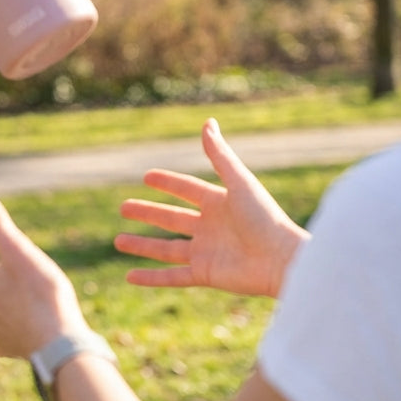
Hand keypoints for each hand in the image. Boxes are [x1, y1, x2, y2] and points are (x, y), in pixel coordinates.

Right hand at [114, 118, 308, 297]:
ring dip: (142, 245)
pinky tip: (129, 276)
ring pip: (166, 248)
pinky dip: (151, 277)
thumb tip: (207, 122)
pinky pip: (172, 276)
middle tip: (123, 207)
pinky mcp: (205, 275)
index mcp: (219, 203)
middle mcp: (211, 228)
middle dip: (148, 213)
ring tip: (118, 241)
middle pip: (172, 219)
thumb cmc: (266, 218)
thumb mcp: (239, 183)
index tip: (146, 177)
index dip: (168, 183)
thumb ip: (220, 155)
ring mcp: (206, 252)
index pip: (187, 190)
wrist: (282, 260)